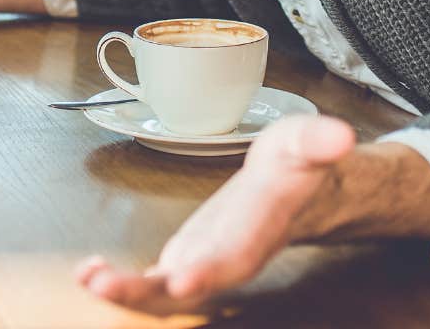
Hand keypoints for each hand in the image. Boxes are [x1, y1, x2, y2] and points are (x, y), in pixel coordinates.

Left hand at [75, 115, 356, 314]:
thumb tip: (338, 134)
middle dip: (149, 293)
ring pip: (166, 294)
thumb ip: (317, 140)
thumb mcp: (307, 142)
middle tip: (107, 287)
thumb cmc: (298, 167)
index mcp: (261, 228)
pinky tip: (91, 273)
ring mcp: (207, 264)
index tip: (182, 279)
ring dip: (127, 293)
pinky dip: (122, 284)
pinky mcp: (187, 262)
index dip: (211, 270)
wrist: (298, 193)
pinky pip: (153, 284)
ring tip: (90, 279)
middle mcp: (232, 256)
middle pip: (192, 285)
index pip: (238, 254)